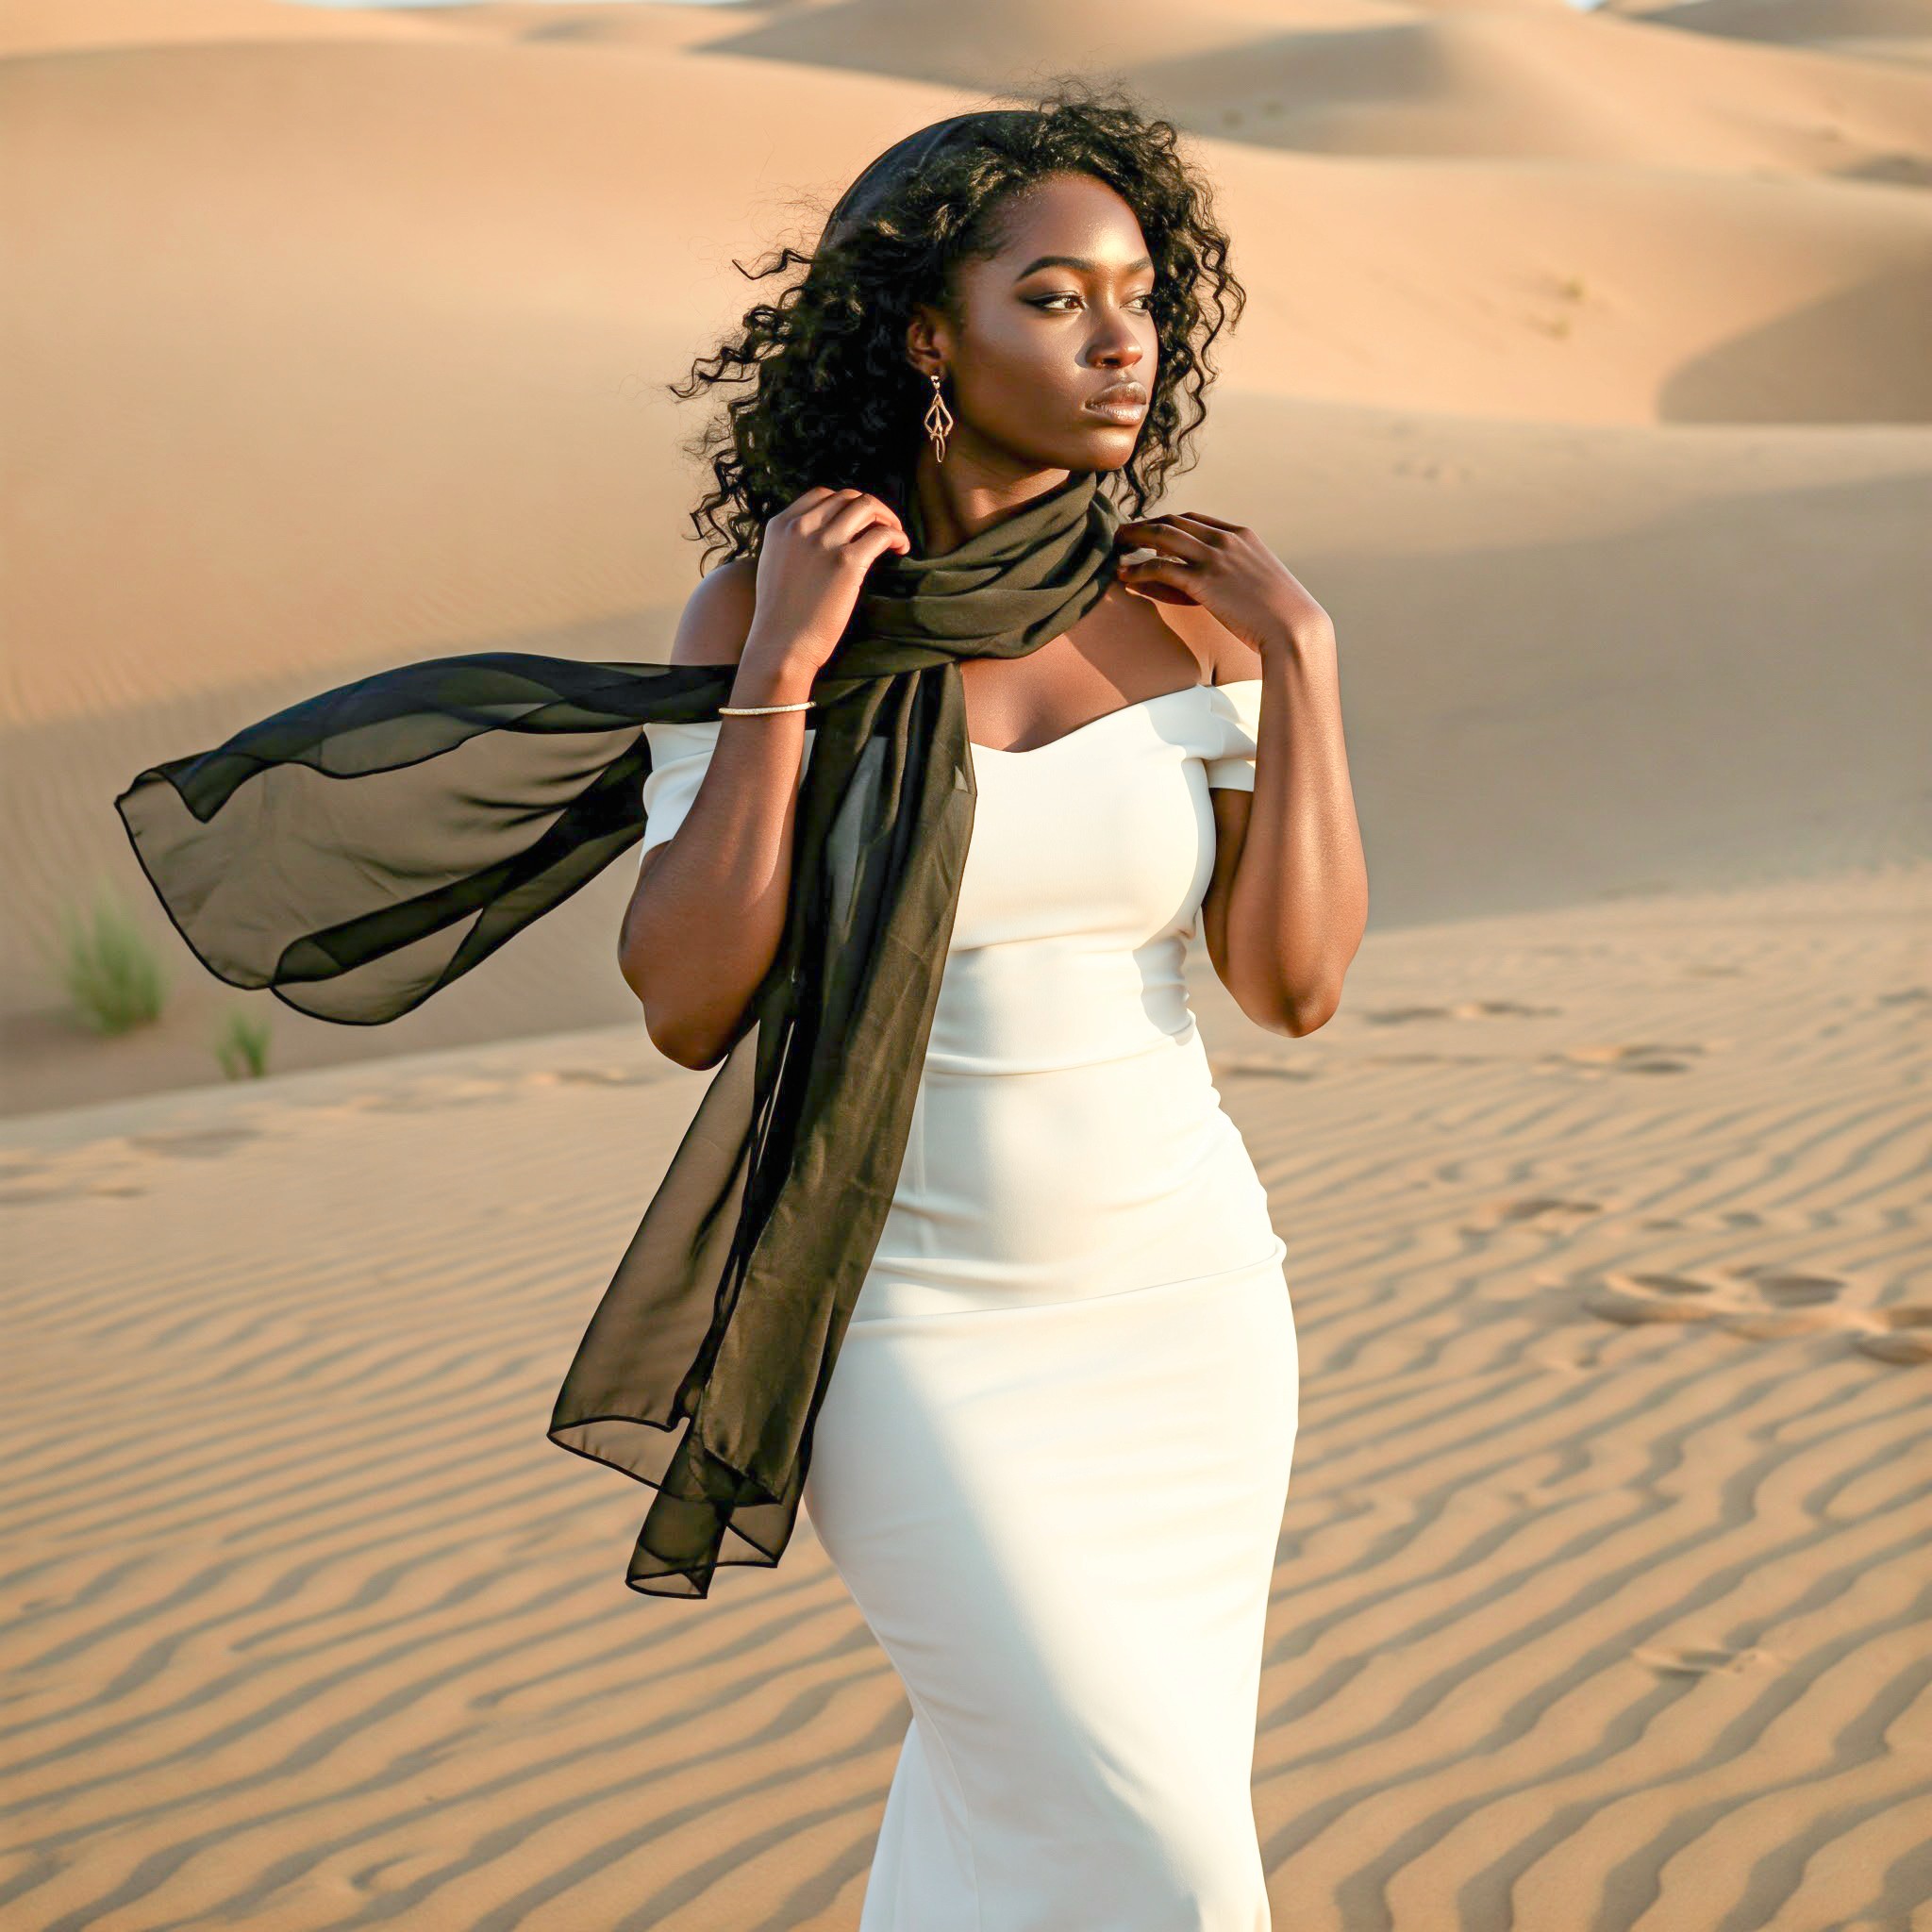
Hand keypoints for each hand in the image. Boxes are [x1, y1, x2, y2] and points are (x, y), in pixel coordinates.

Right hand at [747, 487, 911, 674]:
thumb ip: (794, 543)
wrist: (780, 645)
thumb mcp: (775, 565)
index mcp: (781, 525)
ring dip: (887, 518)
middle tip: (884, 527)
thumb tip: (825, 535)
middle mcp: (801, 526)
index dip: (847, 504)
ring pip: (867, 507)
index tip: (860, 521)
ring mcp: (824, 542)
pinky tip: (901, 549)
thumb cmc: (780, 616)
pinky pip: (882, 534)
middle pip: (847, 498)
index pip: (822, 494)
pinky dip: (897, 536)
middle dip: (871, 509)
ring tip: (896, 536)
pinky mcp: (846, 562)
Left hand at [1113, 512, 1329, 653]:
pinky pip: (1159, 567)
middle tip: (1122, 535)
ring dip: (1133, 538)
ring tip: (1114, 547)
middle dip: (1143, 525)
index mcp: (1240, 535)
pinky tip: (1125, 575)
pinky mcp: (1203, 581)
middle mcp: (1225, 539)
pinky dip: (1138, 568)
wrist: (1294, 626)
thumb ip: (1239, 572)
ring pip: (1160, 535)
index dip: (1167, 523)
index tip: (1149, 532)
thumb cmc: (1281, 614)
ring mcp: (1214, 557)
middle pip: (1172, 521)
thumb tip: (1223, 584)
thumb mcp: (1262, 580)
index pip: (1193, 519)